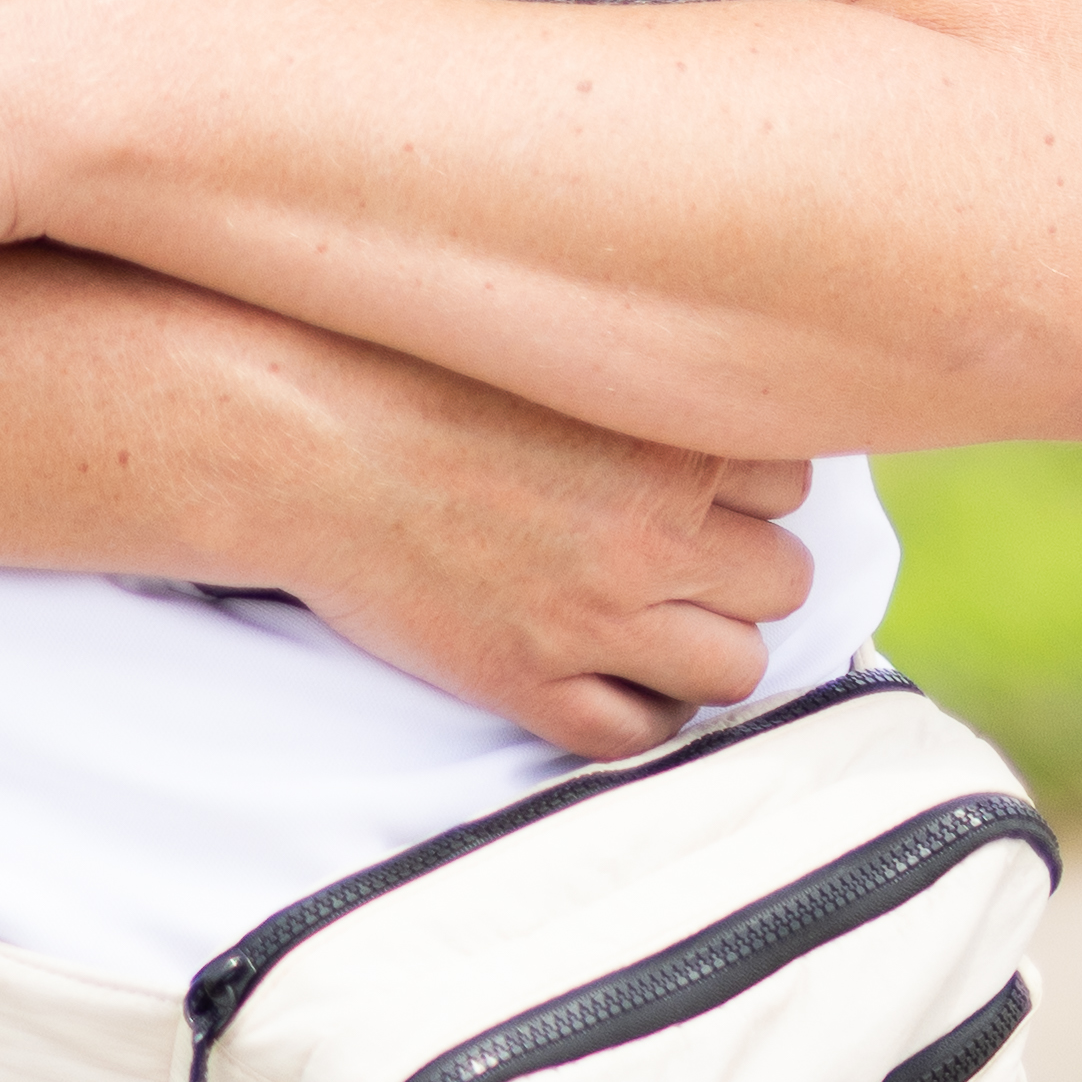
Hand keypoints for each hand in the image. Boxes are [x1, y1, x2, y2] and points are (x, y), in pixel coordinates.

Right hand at [202, 309, 824, 758]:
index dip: (743, 485)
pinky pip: (640, 734)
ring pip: (734, 669)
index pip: (791, 483)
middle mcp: (653, 536)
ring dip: (699, 645)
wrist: (291, 440)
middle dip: (734, 568)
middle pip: (782, 579)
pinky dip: (632, 712)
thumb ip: (644, 381)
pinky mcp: (531, 684)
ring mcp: (596, 619)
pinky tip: (593, 671)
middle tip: (669, 548)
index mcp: (668, 441)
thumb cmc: (403, 370)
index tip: (692, 478)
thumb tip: (720, 411)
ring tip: (641, 615)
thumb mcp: (550, 347)